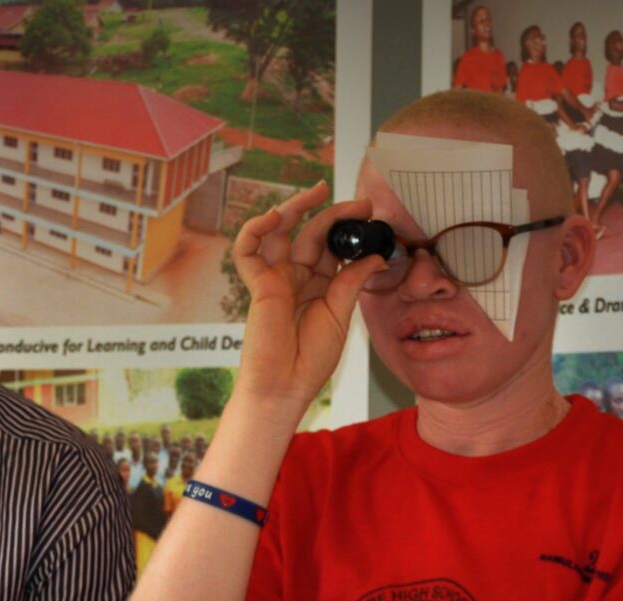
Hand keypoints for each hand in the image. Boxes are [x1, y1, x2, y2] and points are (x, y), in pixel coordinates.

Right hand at [229, 181, 387, 414]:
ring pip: (281, 232)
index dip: (349, 227)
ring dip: (296, 207)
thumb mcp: (340, 315)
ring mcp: (276, 278)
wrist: (285, 386)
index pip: (333, 246)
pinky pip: (247, 251)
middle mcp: (297, 276)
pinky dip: (255, 230)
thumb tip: (375, 256)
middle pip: (312, 233)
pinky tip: (273, 217)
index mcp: (320, 284)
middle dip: (333, 213)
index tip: (370, 213)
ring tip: (317, 191)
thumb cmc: (310, 359)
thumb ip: (352, 282)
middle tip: (358, 202)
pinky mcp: (258, 285)